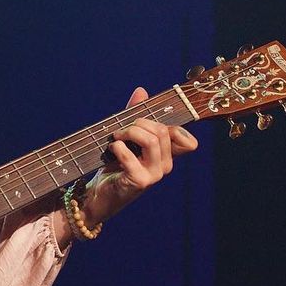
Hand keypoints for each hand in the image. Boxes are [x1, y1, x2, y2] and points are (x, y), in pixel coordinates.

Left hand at [81, 86, 198, 226]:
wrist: (98, 194)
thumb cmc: (114, 165)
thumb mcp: (126, 138)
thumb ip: (135, 115)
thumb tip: (141, 91)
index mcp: (167, 155)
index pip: (186, 139)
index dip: (171, 126)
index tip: (146, 123)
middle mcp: (165, 165)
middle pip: (162, 131)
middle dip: (138, 123)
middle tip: (121, 130)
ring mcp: (154, 175)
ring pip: (151, 140)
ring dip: (128, 132)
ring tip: (115, 138)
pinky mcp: (139, 181)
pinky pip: (130, 156)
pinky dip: (117, 147)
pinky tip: (111, 150)